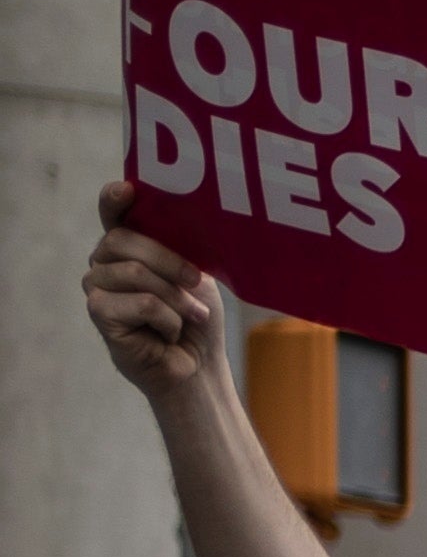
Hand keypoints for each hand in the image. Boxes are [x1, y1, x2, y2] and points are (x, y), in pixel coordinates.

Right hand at [82, 186, 222, 402]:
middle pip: (124, 240)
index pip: (113, 214)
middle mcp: (105, 261)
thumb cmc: (196, 319)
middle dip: (170, 262)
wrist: (198, 366)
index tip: (127, 190)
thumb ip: (180, 249)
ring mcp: (97, 286)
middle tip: (197, 284)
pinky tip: (170, 332)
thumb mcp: (195, 277)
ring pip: (134, 272)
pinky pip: (139, 302)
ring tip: (192, 316)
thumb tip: (183, 222)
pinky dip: (167, 318)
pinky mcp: (99, 313)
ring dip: (175, 297)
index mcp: (128, 246)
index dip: (114, 200)